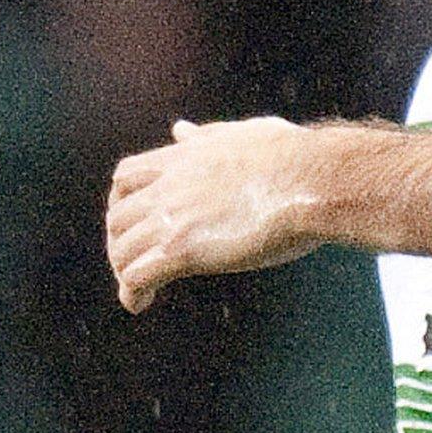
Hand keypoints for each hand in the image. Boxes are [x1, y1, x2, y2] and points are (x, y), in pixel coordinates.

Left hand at [105, 116, 322, 313]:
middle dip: (121, 241)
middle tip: (139, 259)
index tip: (138, 219)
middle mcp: (170, 186)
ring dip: (126, 270)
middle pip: (116, 217)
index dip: (123, 201)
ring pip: (122, 250)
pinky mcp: (184, 250)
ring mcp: (174, 218)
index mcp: (184, 158)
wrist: (314, 180)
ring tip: (139, 287)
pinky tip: (141, 303)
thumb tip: (181, 129)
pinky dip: (132, 293)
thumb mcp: (244, 133)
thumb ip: (207, 135)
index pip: (126, 176)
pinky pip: (137, 277)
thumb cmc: (294, 157)